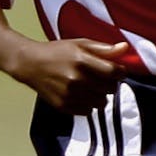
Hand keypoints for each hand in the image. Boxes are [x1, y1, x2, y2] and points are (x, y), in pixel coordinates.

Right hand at [15, 38, 129, 113]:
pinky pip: (88, 111)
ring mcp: (69, 95)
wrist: (29, 64)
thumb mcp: (80, 44)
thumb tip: (125, 48)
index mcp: (81, 61)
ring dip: (100, 95)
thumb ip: (104, 49)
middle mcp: (76, 79)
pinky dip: (88, 104)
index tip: (117, 71)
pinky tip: (81, 95)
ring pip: (102, 102)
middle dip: (110, 83)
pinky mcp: (63, 106)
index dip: (120, 72)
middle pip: (110, 89)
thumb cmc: (57, 52)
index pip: (114, 72)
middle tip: (102, 78)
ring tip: (91, 87)